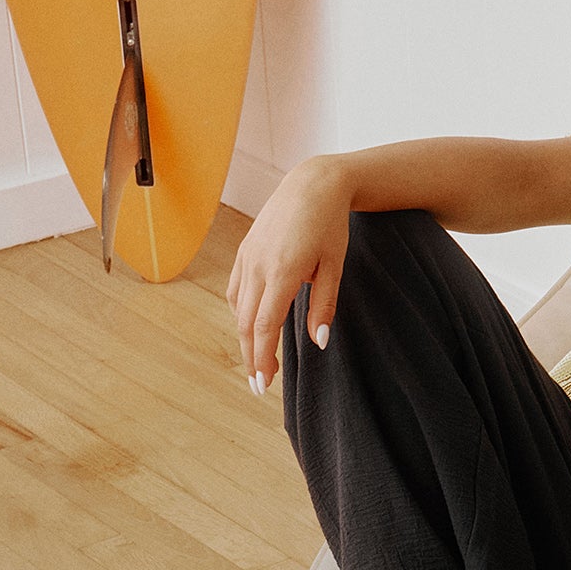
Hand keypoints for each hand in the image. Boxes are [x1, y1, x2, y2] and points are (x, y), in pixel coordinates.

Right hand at [226, 156, 352, 393]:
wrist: (312, 184)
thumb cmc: (330, 225)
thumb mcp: (334, 265)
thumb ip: (324, 305)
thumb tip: (319, 342)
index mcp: (283, 271)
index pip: (265, 325)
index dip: (262, 358)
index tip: (265, 383)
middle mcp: (258, 265)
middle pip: (246, 323)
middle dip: (251, 356)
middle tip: (259, 385)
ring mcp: (247, 257)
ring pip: (238, 308)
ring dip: (244, 337)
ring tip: (256, 360)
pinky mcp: (244, 250)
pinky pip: (236, 289)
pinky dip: (240, 311)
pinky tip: (249, 325)